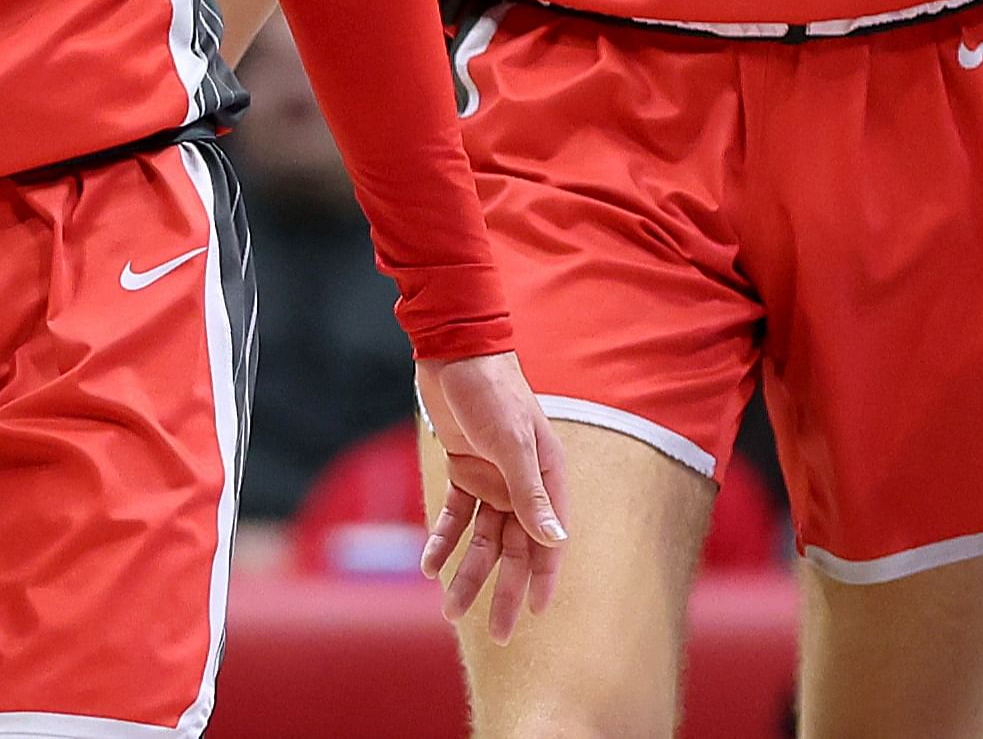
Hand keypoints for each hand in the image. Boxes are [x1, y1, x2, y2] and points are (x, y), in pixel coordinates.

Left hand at [418, 350, 568, 640]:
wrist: (453, 349)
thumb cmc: (491, 391)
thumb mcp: (512, 444)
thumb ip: (531, 494)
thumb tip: (555, 542)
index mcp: (548, 478)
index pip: (549, 541)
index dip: (542, 578)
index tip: (532, 615)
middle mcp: (523, 484)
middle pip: (514, 549)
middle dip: (503, 590)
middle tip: (495, 634)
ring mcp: (493, 479)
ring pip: (482, 539)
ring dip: (466, 572)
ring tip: (449, 608)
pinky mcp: (464, 469)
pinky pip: (455, 515)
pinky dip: (443, 539)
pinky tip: (428, 564)